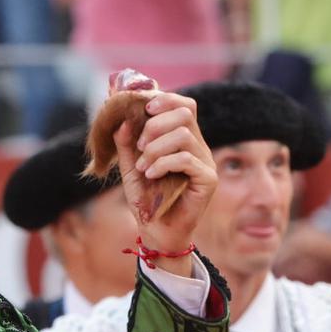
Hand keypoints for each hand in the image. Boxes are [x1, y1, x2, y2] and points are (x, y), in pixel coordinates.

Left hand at [115, 91, 216, 268]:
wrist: (157, 231)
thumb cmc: (146, 198)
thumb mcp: (131, 167)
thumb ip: (127, 144)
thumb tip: (122, 120)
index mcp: (183, 139)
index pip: (184, 105)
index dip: (165, 100)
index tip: (144, 108)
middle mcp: (198, 147)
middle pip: (185, 113)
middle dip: (156, 124)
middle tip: (140, 145)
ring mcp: (206, 162)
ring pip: (184, 135)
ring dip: (156, 148)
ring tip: (143, 166)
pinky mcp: (208, 179)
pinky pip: (187, 159)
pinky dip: (164, 163)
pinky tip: (151, 175)